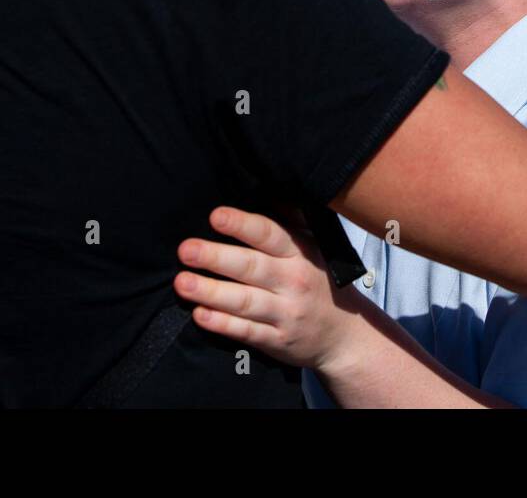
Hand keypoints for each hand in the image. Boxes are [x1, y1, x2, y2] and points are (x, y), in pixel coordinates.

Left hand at [174, 206, 360, 369]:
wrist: (344, 336)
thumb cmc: (320, 282)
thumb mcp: (316, 248)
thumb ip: (291, 221)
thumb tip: (265, 187)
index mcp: (300, 253)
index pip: (269, 235)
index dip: (242, 225)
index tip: (216, 216)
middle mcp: (293, 281)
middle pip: (251, 267)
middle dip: (216, 257)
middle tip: (186, 250)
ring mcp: (285, 313)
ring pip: (243, 301)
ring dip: (211, 291)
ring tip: (181, 282)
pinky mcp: (276, 340)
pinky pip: (246, 332)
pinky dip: (222, 324)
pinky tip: (200, 314)